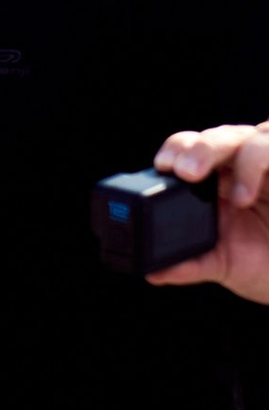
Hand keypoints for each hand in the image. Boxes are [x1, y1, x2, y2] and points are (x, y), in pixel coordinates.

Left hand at [151, 123, 268, 301]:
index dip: (175, 150)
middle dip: (197, 149)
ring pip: (244, 136)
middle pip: (214, 137)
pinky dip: (257, 163)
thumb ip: (189, 265)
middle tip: (185, 170)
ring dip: (228, 154)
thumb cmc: (261, 260)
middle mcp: (238, 165)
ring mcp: (264, 164)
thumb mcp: (222, 265)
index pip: (189, 150)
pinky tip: (246, 194)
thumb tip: (152, 272)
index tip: (163, 165)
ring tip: (226, 192)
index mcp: (212, 182)